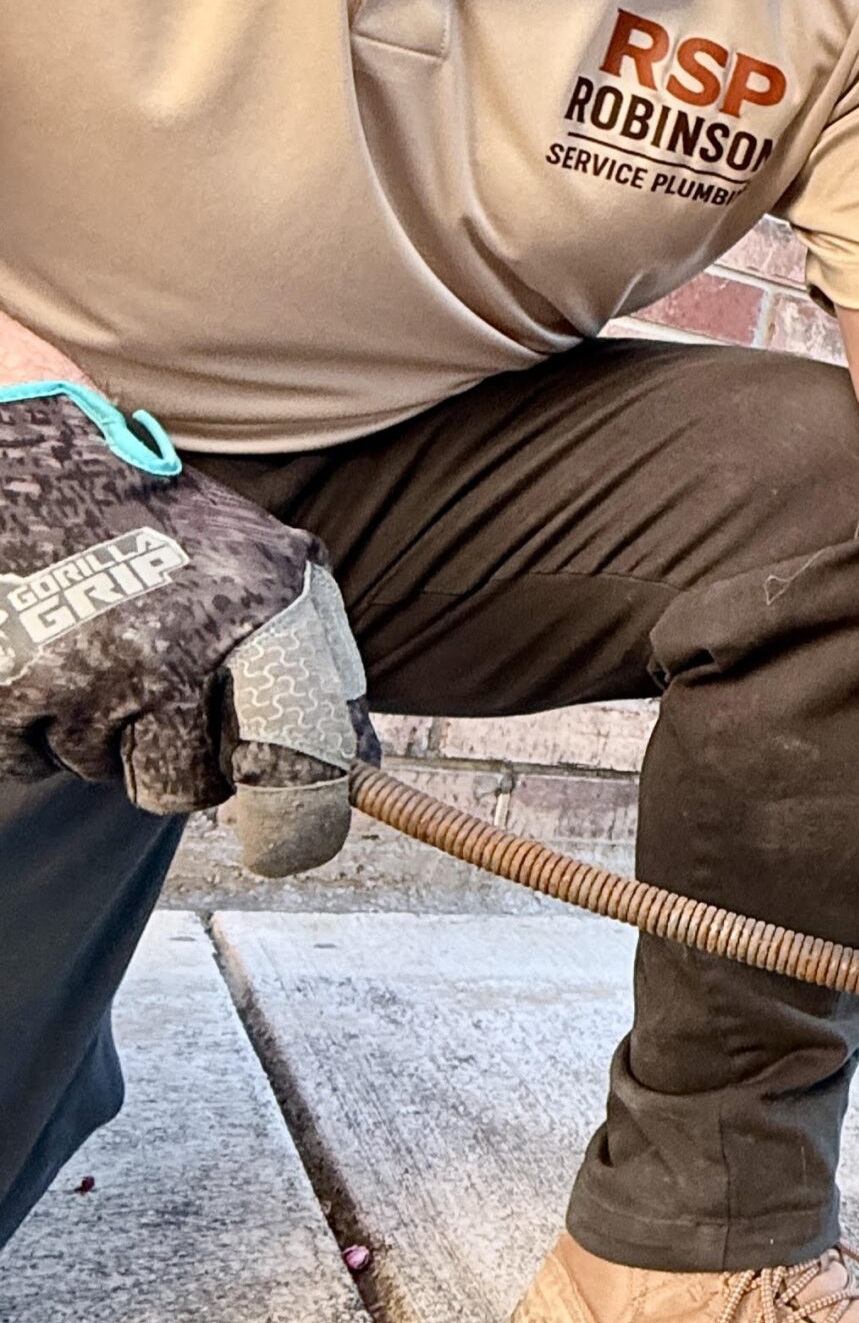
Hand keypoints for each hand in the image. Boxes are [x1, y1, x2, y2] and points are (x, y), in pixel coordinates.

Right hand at [0, 384, 374, 873]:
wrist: (41, 475)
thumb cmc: (173, 532)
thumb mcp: (273, 568)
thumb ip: (320, 664)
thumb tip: (360, 768)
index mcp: (268, 614)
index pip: (305, 753)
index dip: (305, 818)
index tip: (291, 846)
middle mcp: (182, 647)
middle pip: (197, 788)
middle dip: (193, 768)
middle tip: (176, 700)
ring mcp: (91, 673)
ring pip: (118, 777)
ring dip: (119, 739)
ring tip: (113, 652)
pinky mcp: (12, 693)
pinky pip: (40, 760)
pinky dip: (47, 727)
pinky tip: (57, 658)